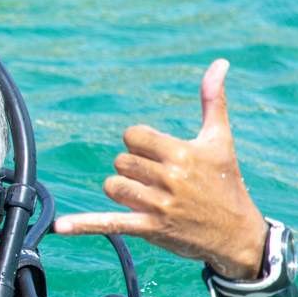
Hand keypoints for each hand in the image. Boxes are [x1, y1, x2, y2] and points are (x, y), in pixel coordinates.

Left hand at [53, 59, 268, 279]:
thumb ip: (213, 100)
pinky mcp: (149, 227)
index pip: (132, 136)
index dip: (139, 144)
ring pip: (112, 186)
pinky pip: (109, 222)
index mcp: (181, 152)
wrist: (236, 234)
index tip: (158, 155)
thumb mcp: (220, 140)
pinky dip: (84, 224)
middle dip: (133, 169)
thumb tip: (219, 63)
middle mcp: (169, 177)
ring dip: (123, 190)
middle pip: (121, 161)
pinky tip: (61, 226)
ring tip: (149, 197)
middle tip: (158, 180)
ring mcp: (157, 204)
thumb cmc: (226, 182)